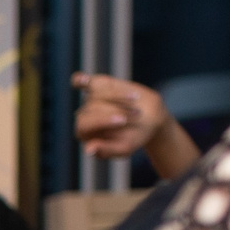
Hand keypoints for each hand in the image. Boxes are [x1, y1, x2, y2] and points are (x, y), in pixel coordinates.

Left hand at [72, 73, 187, 166]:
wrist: (149, 118)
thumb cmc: (135, 136)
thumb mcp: (125, 147)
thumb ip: (106, 150)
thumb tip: (89, 149)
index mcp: (85, 134)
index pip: (84, 125)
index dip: (103, 121)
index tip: (123, 121)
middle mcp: (84, 116)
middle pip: (92, 107)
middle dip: (115, 109)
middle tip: (136, 114)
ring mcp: (88, 100)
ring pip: (96, 92)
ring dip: (117, 95)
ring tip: (135, 99)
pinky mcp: (95, 85)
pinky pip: (80, 81)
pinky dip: (79, 80)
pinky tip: (81, 79)